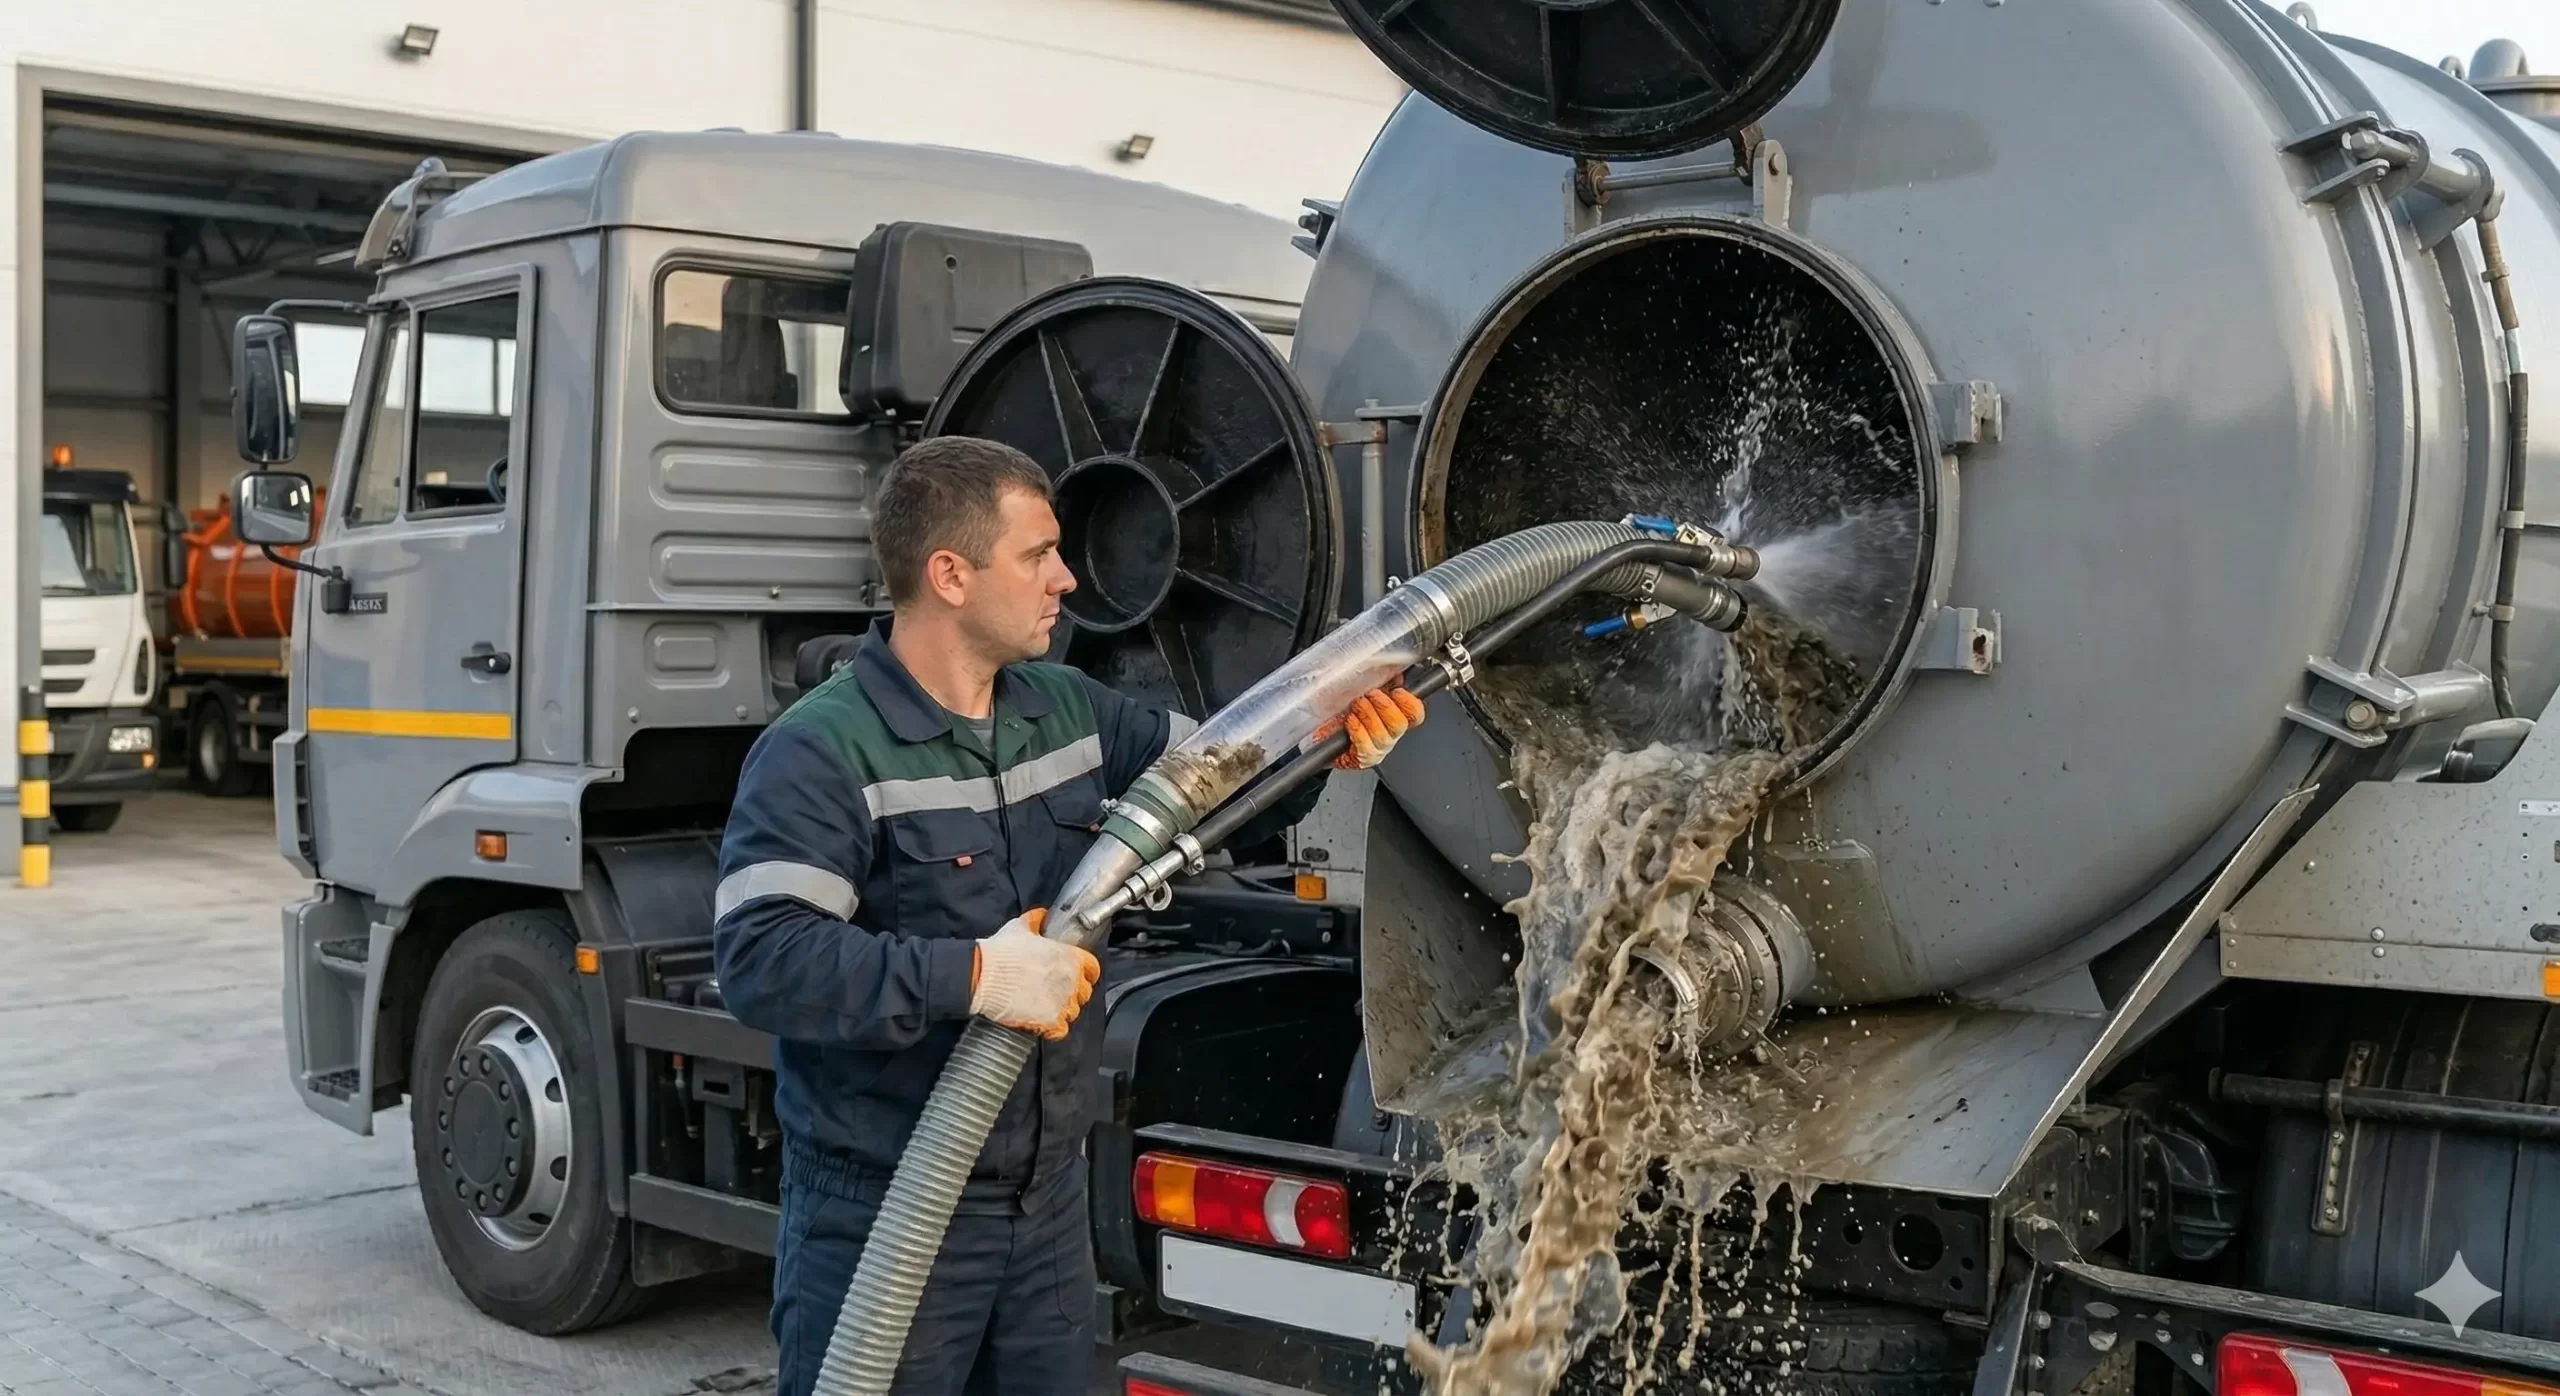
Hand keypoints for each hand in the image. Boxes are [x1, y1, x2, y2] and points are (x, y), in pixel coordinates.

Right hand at [969, 909, 1099, 1040]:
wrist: (982, 976)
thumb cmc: (1001, 952)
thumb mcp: (1019, 927)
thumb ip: (1036, 921)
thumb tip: (1042, 917)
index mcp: (1069, 956)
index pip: (1092, 968)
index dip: (1085, 973)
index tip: (1078, 976)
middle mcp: (1071, 980)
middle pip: (1084, 993)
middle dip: (1073, 993)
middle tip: (1056, 992)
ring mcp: (1062, 1002)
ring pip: (1073, 1012)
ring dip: (1062, 1011)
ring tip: (1046, 1008)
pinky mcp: (1050, 1021)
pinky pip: (1061, 1031)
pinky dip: (1054, 1029)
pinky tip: (1042, 1023)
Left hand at [1313, 685, 1427, 769]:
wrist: (1320, 733)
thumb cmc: (1339, 713)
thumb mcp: (1361, 692)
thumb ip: (1381, 683)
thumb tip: (1394, 672)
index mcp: (1394, 719)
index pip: (1415, 714)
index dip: (1409, 702)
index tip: (1396, 690)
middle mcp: (1389, 736)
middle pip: (1400, 725)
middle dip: (1385, 706)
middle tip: (1371, 695)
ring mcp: (1377, 750)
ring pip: (1383, 736)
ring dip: (1368, 716)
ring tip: (1356, 706)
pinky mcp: (1362, 759)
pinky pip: (1365, 746)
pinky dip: (1358, 730)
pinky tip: (1350, 721)